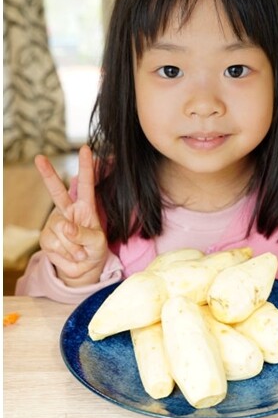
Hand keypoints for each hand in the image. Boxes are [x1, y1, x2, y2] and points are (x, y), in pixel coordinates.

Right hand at [35, 145, 108, 285]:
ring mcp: (55, 223)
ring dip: (74, 247)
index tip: (86, 148)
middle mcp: (68, 211)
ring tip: (81, 251)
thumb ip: (85, 234)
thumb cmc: (94, 250)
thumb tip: (66, 226)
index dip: (86, 167)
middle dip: (48, 175)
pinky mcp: (46, 237)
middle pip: (57, 192)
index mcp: (86, 207)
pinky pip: (55, 244)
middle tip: (39, 158)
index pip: (87, 184)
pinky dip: (66, 253)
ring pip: (62, 232)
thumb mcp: (98, 243)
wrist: (83, 268)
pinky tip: (71, 255)